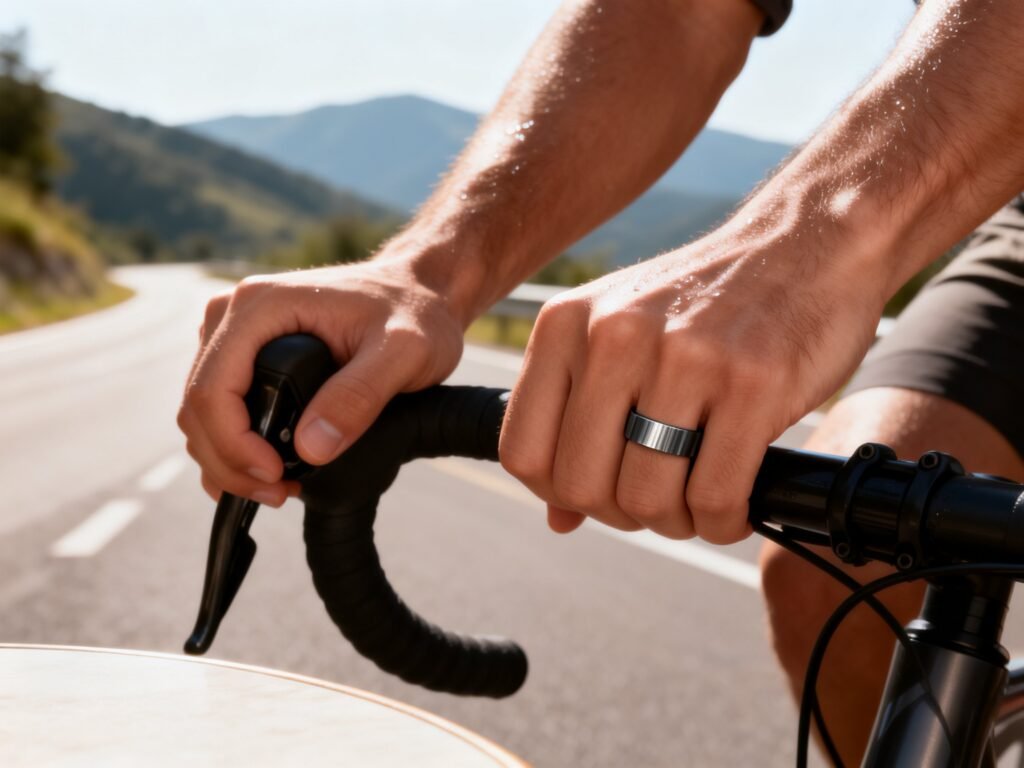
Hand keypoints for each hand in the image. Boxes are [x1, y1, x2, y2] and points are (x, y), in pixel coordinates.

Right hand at [178, 260, 463, 505]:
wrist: (417, 290)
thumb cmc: (414, 312)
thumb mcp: (404, 352)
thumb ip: (359, 395)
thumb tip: (311, 448)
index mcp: (260, 306)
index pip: (212, 390)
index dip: (233, 446)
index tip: (275, 477)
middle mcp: (234, 315)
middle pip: (197, 407)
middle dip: (230, 463)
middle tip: (280, 493)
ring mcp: (235, 334)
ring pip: (202, 414)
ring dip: (229, 461)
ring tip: (281, 487)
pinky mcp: (245, 355)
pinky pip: (219, 409)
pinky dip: (234, 447)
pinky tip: (268, 472)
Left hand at [499, 219, 885, 543]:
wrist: (805, 243)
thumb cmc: (706, 307)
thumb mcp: (620, 338)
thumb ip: (579, 420)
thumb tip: (557, 519)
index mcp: (565, 324)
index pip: (522, 454)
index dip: (561, 493)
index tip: (603, 491)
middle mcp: (613, 336)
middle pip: (581, 486)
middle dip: (622, 515)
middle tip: (660, 503)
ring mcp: (684, 357)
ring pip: (646, 498)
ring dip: (676, 523)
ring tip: (698, 503)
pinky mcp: (752, 382)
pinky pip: (714, 496)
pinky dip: (722, 522)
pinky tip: (733, 506)